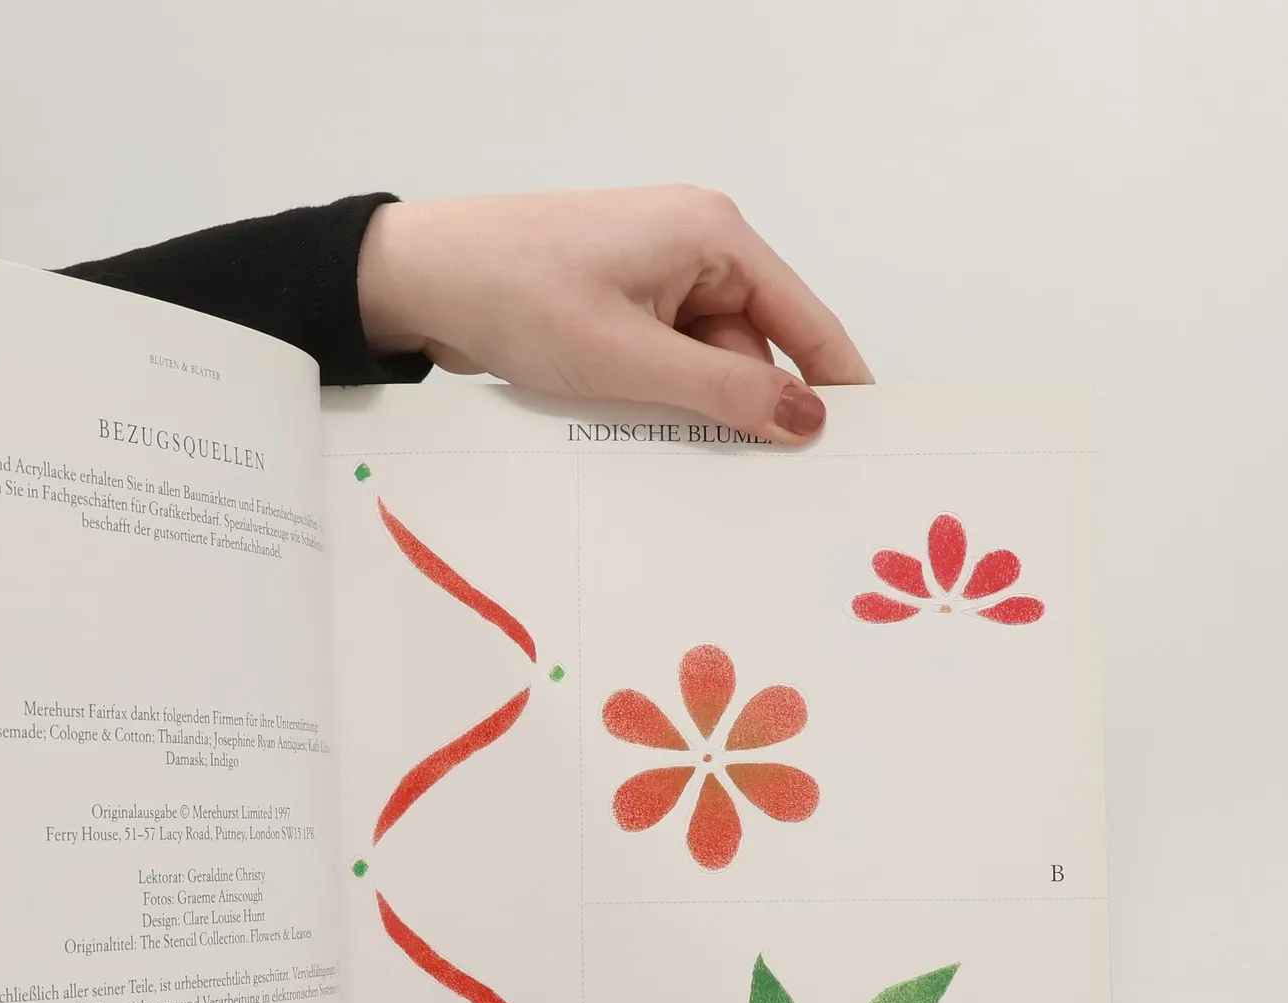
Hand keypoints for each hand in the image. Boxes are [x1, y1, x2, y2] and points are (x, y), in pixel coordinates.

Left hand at [358, 187, 870, 442]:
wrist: (421, 280)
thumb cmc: (516, 295)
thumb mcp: (629, 358)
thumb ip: (724, 391)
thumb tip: (805, 419)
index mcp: (712, 235)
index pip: (804, 315)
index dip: (835, 380)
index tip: (866, 440)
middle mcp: (692, 247)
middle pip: (753, 346)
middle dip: (747, 407)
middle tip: (755, 482)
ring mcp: (652, 278)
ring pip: (704, 362)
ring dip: (690, 409)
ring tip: (663, 450)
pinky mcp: (617, 307)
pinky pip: (663, 363)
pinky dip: (656, 399)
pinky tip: (635, 431)